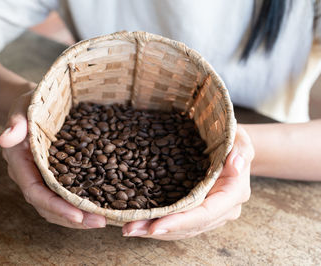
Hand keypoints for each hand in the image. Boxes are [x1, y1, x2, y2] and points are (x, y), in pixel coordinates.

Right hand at [0, 91, 105, 228]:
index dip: (55, 205)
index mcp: (19, 162)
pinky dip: (79, 206)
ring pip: (55, 207)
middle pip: (47, 206)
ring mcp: (41, 179)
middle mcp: (29, 175)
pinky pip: (63, 197)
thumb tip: (5, 139)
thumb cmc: (29, 104)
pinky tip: (98, 208)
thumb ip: (16, 122)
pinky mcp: (53, 177)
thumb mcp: (22, 107)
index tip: (77, 215)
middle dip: (72, 218)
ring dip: (77, 217)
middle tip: (100, 222)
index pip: (35, 191)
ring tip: (102, 220)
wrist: (33, 107)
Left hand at [122, 125, 253, 239]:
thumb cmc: (233, 141)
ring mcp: (212, 214)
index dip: (180, 221)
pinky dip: (160, 225)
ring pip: (183, 230)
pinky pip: (180, 224)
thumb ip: (241, 150)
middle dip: (160, 229)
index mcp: (234, 193)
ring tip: (130, 228)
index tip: (156, 225)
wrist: (233, 150)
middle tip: (131, 228)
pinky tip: (140, 224)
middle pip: (190, 226)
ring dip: (155, 230)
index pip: (206, 213)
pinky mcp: (200, 213)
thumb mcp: (239, 139)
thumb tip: (237, 164)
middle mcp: (224, 209)